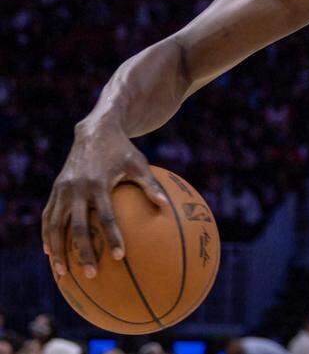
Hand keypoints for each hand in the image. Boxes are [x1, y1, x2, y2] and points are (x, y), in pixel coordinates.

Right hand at [42, 123, 169, 278]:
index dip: (112, 237)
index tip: (119, 256)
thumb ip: (150, 185)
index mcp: (98, 183)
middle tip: (91, 274)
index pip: (106, 216)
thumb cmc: (122, 150)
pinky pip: (48, 217)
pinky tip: (49, 253)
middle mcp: (76, 189)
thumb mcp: (138, 164)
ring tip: (62, 273)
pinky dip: (47, 235)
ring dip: (58, 250)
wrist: (93, 131)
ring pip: (56, 226)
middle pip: (77, 227)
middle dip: (83, 252)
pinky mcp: (55, 190)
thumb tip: (166, 205)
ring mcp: (62, 190)